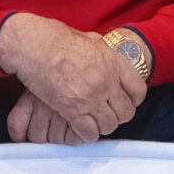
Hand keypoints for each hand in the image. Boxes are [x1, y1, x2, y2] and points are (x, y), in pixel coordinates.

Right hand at [0, 13, 143, 138]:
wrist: (35, 46)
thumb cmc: (57, 39)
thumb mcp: (89, 39)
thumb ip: (101, 50)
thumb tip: (104, 53)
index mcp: (114, 63)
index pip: (138, 90)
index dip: (134, 100)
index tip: (127, 102)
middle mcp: (107, 82)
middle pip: (125, 112)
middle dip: (118, 117)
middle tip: (109, 116)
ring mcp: (91, 98)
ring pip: (108, 124)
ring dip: (103, 127)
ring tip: (95, 124)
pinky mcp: (73, 110)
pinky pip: (89, 131)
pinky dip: (88, 134)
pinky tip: (83, 130)